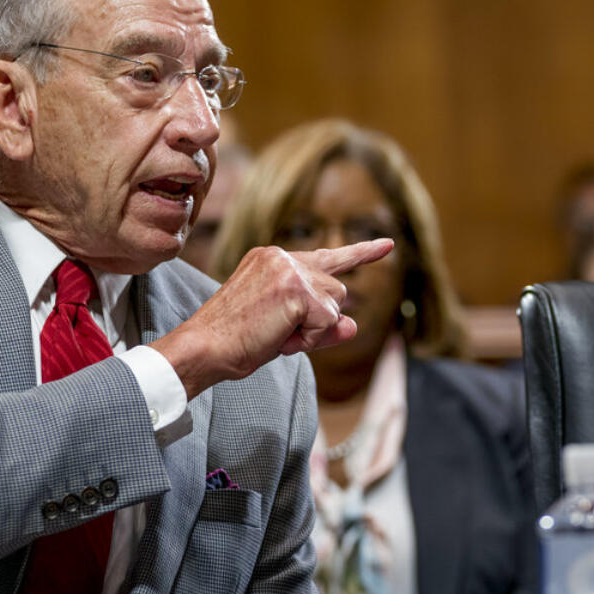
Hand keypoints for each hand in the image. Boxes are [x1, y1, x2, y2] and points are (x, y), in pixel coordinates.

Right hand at [152, 239, 393, 398]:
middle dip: (319, 321)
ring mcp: (289, 270)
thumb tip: (354, 325)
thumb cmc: (236, 341)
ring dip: (313, 331)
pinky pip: (327, 323)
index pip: (327, 257)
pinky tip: (280, 336)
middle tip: (277, 332)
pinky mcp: (296, 290)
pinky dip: (309, 340)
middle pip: (337, 292)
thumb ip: (322, 325)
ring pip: (335, 307)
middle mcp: (282, 256)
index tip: (389, 245)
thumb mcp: (285, 330)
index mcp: (274, 259)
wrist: (203, 348)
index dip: (363, 253)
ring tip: (275, 333)